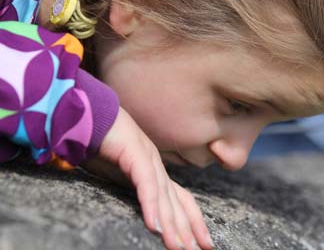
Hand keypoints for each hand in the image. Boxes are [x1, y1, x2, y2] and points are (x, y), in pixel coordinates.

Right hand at [86, 107, 213, 249]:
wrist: (90, 115)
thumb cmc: (102, 146)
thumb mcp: (119, 176)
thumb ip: (133, 190)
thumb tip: (143, 212)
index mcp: (156, 172)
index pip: (182, 200)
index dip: (194, 221)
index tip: (203, 243)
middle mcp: (158, 167)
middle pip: (179, 202)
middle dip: (189, 229)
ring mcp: (149, 160)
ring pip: (165, 197)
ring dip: (172, 225)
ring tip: (178, 247)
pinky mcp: (135, 155)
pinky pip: (146, 184)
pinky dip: (151, 205)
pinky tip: (154, 225)